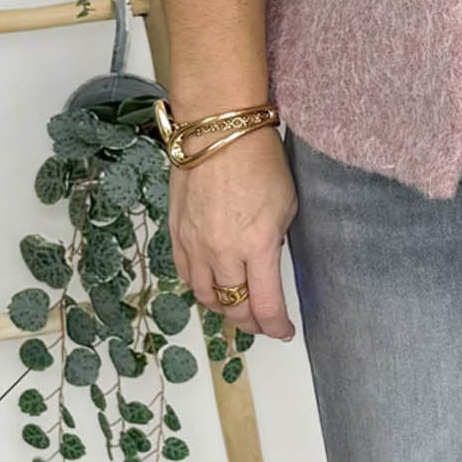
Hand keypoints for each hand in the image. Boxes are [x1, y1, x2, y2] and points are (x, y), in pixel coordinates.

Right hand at [168, 125, 297, 340]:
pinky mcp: (176, 233)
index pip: (265, 306)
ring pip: (205, 296)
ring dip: (224, 309)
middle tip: (263, 323)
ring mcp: (194, 244)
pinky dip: (200, 287)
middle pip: (234, 308)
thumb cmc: (259, 160)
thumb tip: (267, 263)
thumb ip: (275, 241)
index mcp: (257, 246)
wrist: (217, 130)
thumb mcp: (286, 205)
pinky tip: (212, 285)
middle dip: (251, 322)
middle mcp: (222, 252)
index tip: (284, 330)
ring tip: (237, 307)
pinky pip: (186, 274)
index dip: (276, 326)